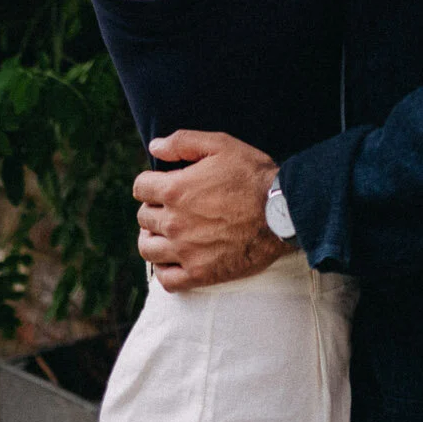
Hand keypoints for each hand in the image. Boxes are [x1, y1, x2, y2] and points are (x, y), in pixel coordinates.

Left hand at [133, 131, 288, 290]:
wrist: (282, 213)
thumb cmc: (253, 175)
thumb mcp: (221, 145)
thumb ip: (183, 142)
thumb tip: (154, 147)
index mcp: (175, 189)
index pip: (140, 187)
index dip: (151, 182)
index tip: (164, 183)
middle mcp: (174, 222)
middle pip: (143, 217)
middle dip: (154, 207)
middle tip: (172, 206)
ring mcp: (185, 251)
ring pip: (147, 249)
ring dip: (152, 238)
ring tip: (167, 232)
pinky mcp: (200, 274)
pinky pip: (166, 279)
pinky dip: (164, 269)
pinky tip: (174, 258)